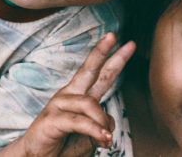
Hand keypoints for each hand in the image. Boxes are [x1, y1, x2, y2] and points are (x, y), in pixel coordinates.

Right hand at [5, 33, 135, 156]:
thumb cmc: (63, 147)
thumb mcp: (89, 137)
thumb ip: (101, 126)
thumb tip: (110, 123)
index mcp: (79, 96)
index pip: (99, 74)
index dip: (113, 59)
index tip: (130, 45)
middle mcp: (69, 95)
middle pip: (89, 69)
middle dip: (102, 52)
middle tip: (113, 35)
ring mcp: (58, 105)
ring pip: (90, 103)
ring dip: (102, 123)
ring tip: (106, 140)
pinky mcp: (51, 119)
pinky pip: (79, 121)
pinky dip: (94, 129)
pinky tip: (103, 138)